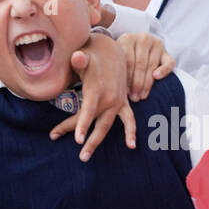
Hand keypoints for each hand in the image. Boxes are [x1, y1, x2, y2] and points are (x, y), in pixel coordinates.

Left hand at [49, 32, 134, 160]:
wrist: (111, 51)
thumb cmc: (92, 57)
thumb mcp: (85, 57)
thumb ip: (79, 60)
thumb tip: (77, 57)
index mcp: (97, 90)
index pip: (88, 110)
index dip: (82, 124)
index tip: (77, 139)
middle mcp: (109, 98)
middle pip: (97, 123)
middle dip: (89, 141)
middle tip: (81, 157)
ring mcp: (117, 102)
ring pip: (107, 125)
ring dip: (96, 141)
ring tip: (86, 156)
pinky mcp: (123, 103)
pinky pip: (128, 120)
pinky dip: (130, 132)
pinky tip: (131, 146)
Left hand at [118, 32, 175, 101]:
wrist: (138, 47)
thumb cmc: (125, 57)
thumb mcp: (118, 58)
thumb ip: (116, 67)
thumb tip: (114, 88)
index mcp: (128, 38)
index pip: (128, 60)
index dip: (126, 77)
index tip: (124, 92)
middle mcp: (143, 38)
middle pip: (140, 63)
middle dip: (137, 83)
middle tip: (134, 98)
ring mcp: (156, 44)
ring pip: (152, 65)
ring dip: (147, 83)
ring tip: (142, 96)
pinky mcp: (166, 52)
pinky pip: (168, 63)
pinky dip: (163, 71)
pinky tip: (156, 77)